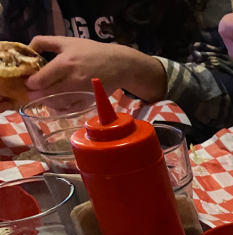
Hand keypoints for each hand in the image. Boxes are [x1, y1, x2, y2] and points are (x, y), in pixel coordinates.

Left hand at [26, 36, 166, 102]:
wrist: (119, 65)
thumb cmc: (92, 51)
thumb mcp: (67, 41)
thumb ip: (44, 42)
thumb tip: (27, 50)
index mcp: (65, 63)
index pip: (40, 80)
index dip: (30, 83)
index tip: (29, 81)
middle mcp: (72, 80)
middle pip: (46, 94)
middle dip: (36, 95)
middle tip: (32, 93)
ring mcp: (81, 94)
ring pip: (57, 104)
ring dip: (47, 102)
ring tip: (45, 97)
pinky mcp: (89, 102)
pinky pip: (69, 110)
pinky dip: (60, 109)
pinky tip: (58, 103)